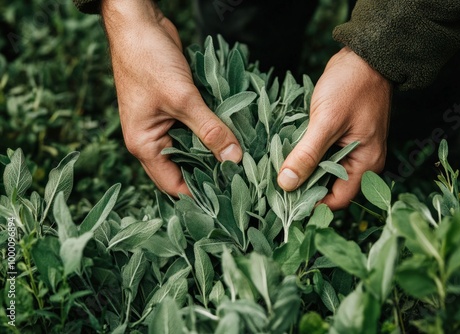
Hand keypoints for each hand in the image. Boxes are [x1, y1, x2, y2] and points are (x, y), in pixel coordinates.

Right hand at [101, 0, 241, 195]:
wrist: (139, 24)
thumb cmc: (149, 61)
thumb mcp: (182, 98)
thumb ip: (209, 130)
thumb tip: (234, 158)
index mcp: (144, 146)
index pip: (174, 185)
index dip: (200, 194)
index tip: (231, 195)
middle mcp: (153, 140)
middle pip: (185, 168)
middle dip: (212, 173)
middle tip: (244, 178)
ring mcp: (164, 124)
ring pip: (194, 148)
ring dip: (215, 150)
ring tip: (245, 159)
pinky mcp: (176, 109)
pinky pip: (196, 129)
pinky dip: (213, 131)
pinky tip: (236, 134)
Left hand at [277, 47, 391, 209]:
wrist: (363, 56)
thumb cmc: (350, 86)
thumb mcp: (326, 122)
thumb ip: (307, 155)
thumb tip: (286, 184)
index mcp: (365, 164)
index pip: (337, 200)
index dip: (311, 204)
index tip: (284, 202)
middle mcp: (361, 162)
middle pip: (329, 188)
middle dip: (304, 189)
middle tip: (275, 186)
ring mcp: (351, 150)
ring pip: (323, 172)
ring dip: (303, 172)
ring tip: (276, 171)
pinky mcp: (340, 138)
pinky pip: (322, 156)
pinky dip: (306, 156)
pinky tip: (287, 154)